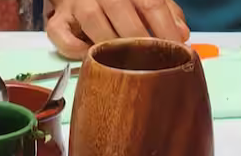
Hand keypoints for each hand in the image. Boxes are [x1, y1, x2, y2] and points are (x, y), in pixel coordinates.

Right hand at [45, 0, 189, 59]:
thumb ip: (166, 12)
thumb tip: (182, 34)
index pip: (150, 2)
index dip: (165, 28)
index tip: (177, 50)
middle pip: (121, 10)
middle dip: (139, 40)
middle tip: (153, 62)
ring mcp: (78, 3)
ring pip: (92, 21)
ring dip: (110, 45)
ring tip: (125, 64)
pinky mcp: (58, 20)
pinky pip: (61, 36)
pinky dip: (75, 50)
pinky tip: (90, 58)